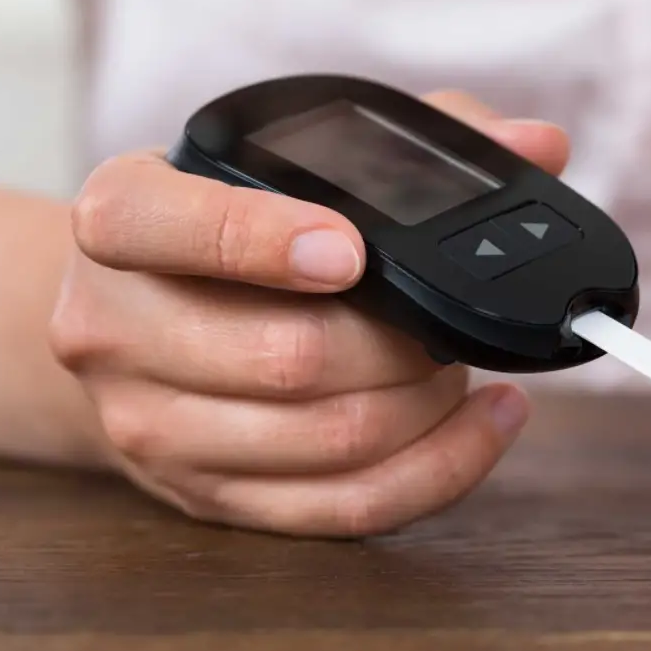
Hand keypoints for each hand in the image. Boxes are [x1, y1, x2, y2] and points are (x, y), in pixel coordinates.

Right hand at [47, 92, 568, 536]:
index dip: (263, 240)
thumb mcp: (285, 157)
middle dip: (403, 341)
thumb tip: (536, 145)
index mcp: (120, 216)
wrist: (133, 316)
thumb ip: (408, 142)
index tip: (350, 250)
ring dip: (428, 403)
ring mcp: (151, 426)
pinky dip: (440, 467)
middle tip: (448, 319)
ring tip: (460, 362)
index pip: (169, 228)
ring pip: (328, 440)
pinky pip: (343, 508)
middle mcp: (113, 327)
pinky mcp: (205, 498)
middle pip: (285, 356)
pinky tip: (482, 420)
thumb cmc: (229, 222)